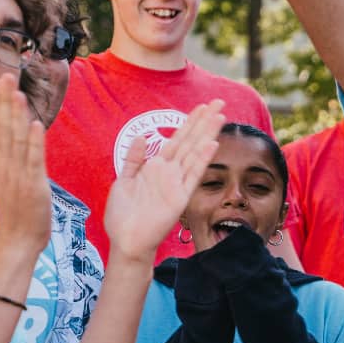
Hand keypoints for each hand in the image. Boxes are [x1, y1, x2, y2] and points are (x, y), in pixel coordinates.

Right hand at [0, 70, 50, 255]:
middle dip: (5, 102)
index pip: (0, 127)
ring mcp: (18, 175)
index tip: (2, 80)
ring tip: (17, 92)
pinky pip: (33, 161)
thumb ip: (1, 150)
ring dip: (17, 116)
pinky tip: (36, 125)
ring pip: (17, 141)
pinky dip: (35, 142)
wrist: (17, 240)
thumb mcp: (5, 176)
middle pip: (4, 129)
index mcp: (1, 163)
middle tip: (5, 75)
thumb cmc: (16, 209)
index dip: (1, 103)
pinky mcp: (32, 185)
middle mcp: (7, 166)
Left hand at [104, 100, 226, 262]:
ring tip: (220, 116)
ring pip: (195, 153)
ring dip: (207, 135)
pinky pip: (193, 176)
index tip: (202, 106)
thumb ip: (134, 159)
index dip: (190, 122)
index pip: (177, 139)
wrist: (126, 241)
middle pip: (190, 141)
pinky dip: (202, 160)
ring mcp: (177, 184)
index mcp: (157, 167)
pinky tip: (211, 144)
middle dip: (204, 121)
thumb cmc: (123, 215)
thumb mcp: (123, 181)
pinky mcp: (180, 198)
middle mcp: (170, 173)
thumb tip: (141, 136)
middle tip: (220, 102)